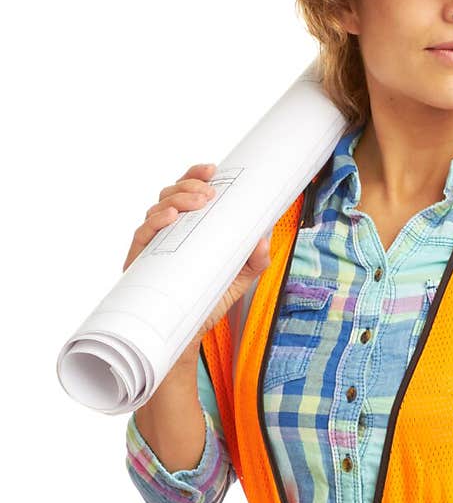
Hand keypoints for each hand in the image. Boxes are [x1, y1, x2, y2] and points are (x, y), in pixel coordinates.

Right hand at [122, 161, 271, 342]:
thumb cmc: (209, 300)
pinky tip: (170, 217)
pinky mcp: (140, 262)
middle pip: (171, 194)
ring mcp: (153, 245)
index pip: (189, 192)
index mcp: (190, 228)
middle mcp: (169, 232)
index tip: (212, 169)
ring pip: (157, 208)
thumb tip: (262, 239)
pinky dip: (155, 222)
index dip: (196, 175)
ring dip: (176, 199)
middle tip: (209, 193)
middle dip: (189, 186)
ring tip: (196, 203)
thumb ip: (255, 260)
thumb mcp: (240, 279)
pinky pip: (142, 234)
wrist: (188, 334)